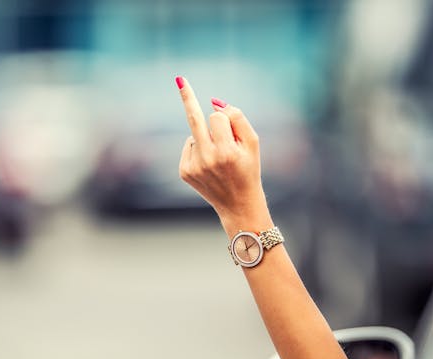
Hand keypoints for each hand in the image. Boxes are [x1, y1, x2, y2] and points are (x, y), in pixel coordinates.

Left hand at [175, 76, 271, 234]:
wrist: (239, 204)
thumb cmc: (248, 169)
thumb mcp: (253, 143)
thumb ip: (237, 119)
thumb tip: (213, 102)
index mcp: (226, 152)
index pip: (217, 117)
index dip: (225, 119)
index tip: (213, 102)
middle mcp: (208, 159)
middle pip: (195, 119)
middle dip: (188, 98)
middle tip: (180, 79)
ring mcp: (194, 166)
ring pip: (196, 134)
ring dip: (207, 139)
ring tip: (220, 160)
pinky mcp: (184, 172)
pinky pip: (189, 146)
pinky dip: (199, 149)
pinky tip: (209, 165)